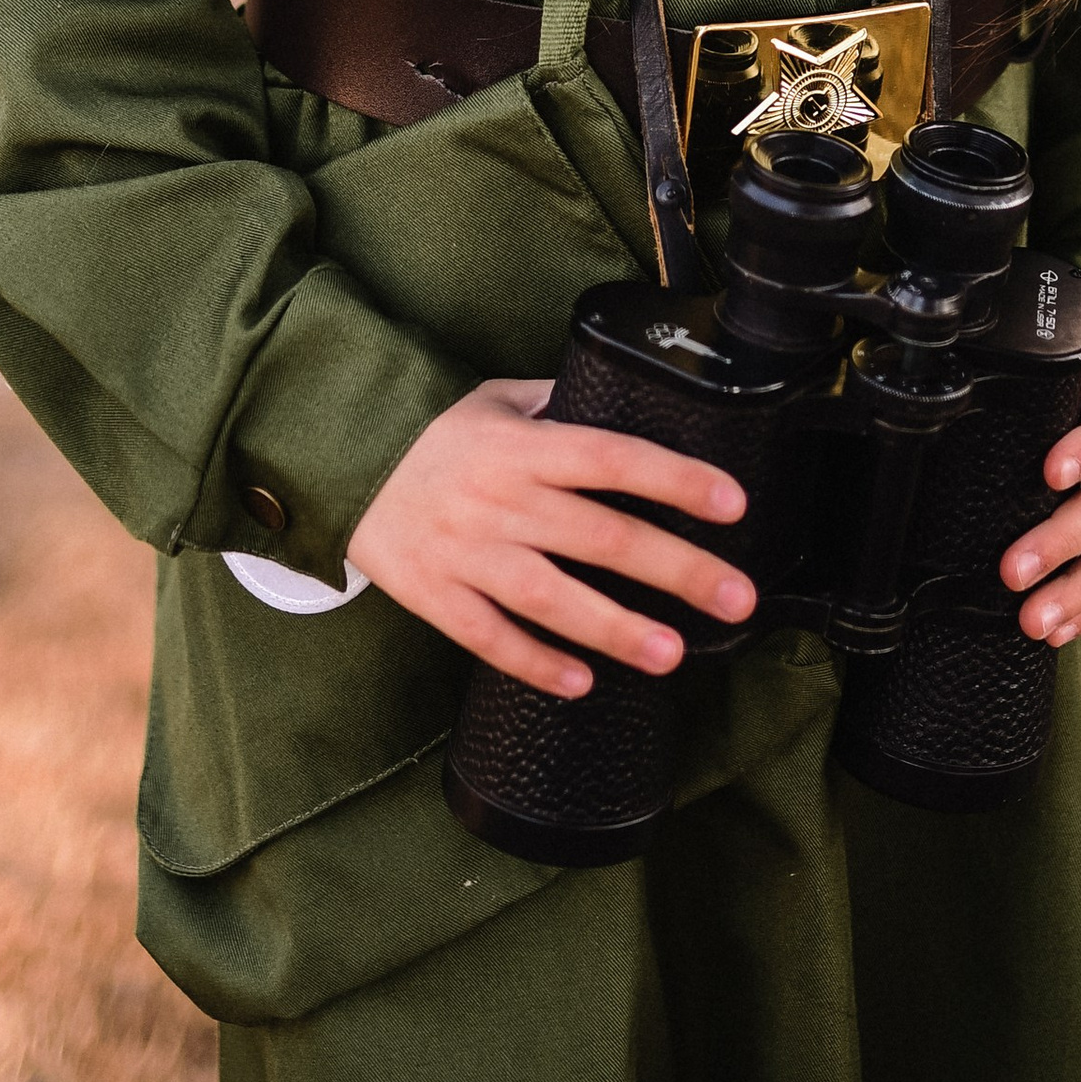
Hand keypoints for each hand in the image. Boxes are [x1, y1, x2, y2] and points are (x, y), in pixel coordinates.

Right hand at [347, 377, 754, 698]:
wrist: (343, 466)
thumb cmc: (435, 434)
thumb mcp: (496, 400)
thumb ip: (560, 404)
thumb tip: (629, 398)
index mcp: (522, 447)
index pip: (610, 458)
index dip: (674, 478)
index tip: (732, 502)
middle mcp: (500, 499)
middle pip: (599, 537)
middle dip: (675, 569)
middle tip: (737, 598)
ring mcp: (467, 552)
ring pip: (549, 596)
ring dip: (614, 627)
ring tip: (672, 654)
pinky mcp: (435, 595)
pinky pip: (489, 637)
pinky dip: (534, 661)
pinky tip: (581, 683)